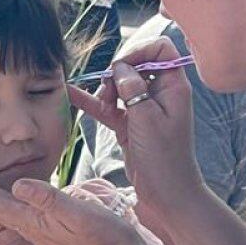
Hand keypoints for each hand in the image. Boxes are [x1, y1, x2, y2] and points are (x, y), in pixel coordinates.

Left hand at [0, 174, 151, 244]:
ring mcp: (48, 239)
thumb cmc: (106, 238)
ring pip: (13, 216)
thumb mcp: (79, 213)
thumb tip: (17, 184)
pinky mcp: (60, 240)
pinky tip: (21, 206)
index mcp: (36, 223)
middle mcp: (36, 233)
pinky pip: (29, 220)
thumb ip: (48, 199)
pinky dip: (15, 209)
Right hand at [69, 37, 205, 219]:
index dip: (140, 52)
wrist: (166, 194)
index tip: (124, 67)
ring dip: (106, 90)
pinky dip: (93, 102)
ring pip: (120, 85)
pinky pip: (109, 107)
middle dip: (118, 72)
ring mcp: (144, 108)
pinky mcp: (130, 124)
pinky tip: (71, 94)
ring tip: (103, 104)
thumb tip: (120, 68)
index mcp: (174, 87)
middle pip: (136, 65)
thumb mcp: (147, 119)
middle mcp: (161, 94)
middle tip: (109, 91)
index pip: (161, 49)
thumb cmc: (164, 158)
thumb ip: (133, 88)